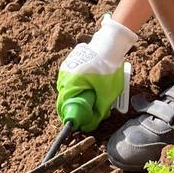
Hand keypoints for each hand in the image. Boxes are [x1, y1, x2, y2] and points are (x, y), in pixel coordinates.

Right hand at [55, 15, 135, 130]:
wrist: (110, 45)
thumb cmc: (108, 69)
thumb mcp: (107, 94)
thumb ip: (99, 112)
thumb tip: (90, 126)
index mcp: (69, 84)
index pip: (63, 107)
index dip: (72, 117)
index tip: (80, 122)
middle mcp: (63, 76)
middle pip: (67, 99)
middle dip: (78, 107)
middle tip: (91, 111)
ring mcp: (66, 68)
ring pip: (70, 90)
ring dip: (80, 96)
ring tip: (95, 96)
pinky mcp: (71, 64)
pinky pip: (73, 81)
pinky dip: (81, 86)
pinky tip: (93, 85)